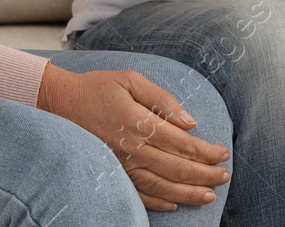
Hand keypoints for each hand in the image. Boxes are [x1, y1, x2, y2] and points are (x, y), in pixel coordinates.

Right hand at [36, 63, 230, 211]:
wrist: (59, 102)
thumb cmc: (97, 87)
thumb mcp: (131, 80)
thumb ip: (162, 99)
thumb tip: (189, 121)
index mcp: (139, 122)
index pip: (182, 143)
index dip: (206, 151)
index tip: (223, 153)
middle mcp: (132, 148)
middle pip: (176, 168)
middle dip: (204, 174)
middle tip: (224, 177)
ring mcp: (121, 164)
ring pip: (161, 186)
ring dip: (188, 193)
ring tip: (209, 196)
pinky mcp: (111, 172)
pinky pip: (138, 193)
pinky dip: (158, 202)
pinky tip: (174, 204)